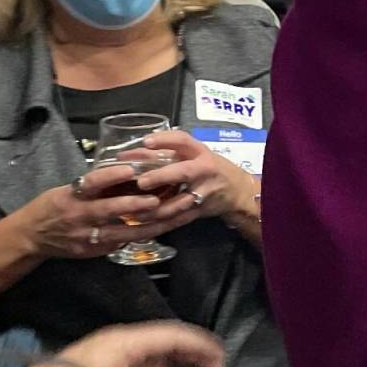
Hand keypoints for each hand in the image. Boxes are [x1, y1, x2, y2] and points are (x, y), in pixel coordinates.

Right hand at [15, 163, 171, 259]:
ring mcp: (85, 237)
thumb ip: (95, 185)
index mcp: (72, 195)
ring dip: (145, 226)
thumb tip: (130, 172)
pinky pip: (117, 244)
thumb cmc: (53, 206)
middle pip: (108, 210)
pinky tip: (158, 232)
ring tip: (167, 219)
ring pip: (119, 233)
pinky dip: (137, 238)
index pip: (92, 181)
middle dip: (134, 205)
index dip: (111, 175)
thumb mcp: (68, 189)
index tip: (130, 169)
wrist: (30, 236)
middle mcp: (79, 215)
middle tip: (156, 200)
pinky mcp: (90, 252)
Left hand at [133, 131, 257, 224]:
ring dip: (157, 208)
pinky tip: (142, 226)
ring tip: (135, 210)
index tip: (146, 142)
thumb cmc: (209, 168)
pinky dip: (159, 225)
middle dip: (162, 176)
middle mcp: (204, 171)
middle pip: (184, 172)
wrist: (237, 190)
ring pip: (180, 202)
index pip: (183, 141)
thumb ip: (164, 154)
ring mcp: (203, 193)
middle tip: (141, 181)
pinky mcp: (199, 212)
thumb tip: (129, 155)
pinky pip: (177, 220)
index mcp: (200, 152)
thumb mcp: (194, 155)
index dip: (165, 140)